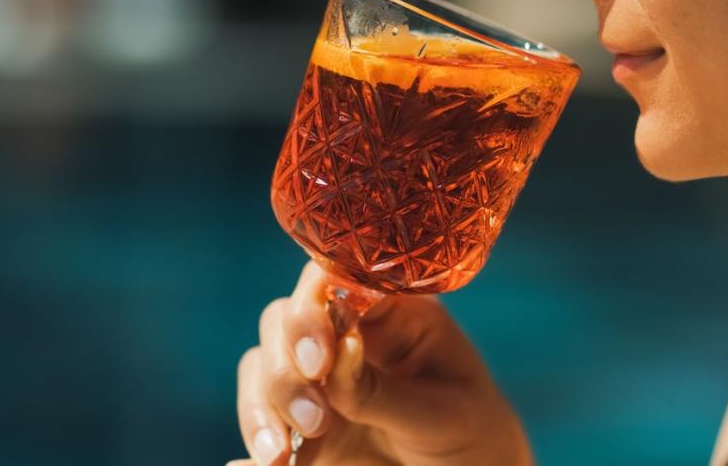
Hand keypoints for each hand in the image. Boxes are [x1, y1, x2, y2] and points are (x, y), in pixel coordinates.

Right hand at [230, 262, 532, 465]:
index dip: (312, 307)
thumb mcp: (440, 414)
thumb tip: (338, 351)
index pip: (334, 279)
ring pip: (261, 367)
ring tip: (279, 456)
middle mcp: (345, 334)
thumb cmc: (470, 435)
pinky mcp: (300, 423)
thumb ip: (383, 389)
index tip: (320, 360)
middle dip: (286, 368)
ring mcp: (318, 379)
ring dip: (262, 407)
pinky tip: (262, 463)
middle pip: (284, 321)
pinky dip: (257, 437)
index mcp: (390, 311)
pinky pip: (260, 418)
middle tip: (314, 421)